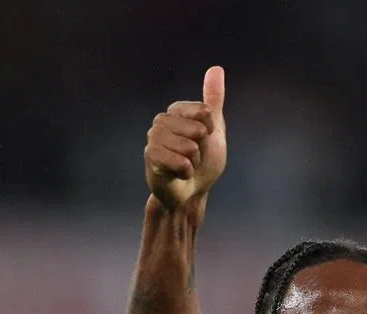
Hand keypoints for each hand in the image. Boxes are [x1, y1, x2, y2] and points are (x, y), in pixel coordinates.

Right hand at [144, 66, 226, 207]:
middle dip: (203, 150)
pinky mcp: (150, 156)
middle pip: (199, 131)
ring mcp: (154, 137)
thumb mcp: (214, 129)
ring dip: (195, 163)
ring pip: (190, 148)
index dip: (211, 131)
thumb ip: (214, 99)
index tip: (204, 139)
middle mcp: (162, 120)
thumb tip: (216, 68)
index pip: (205, 113)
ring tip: (186, 165)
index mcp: (177, 110)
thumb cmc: (203, 161)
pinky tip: (179, 174)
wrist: (191, 191)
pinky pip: (181, 162)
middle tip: (194, 157)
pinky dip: (187, 172)